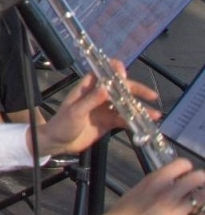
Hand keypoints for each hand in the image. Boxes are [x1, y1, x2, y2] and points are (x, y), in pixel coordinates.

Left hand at [38, 66, 159, 157]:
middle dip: (136, 91)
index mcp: (87, 88)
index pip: (103, 73)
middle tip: (151, 96)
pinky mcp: (108, 122)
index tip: (126, 75)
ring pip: (125, 105)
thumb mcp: (75, 112)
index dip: (115, 71)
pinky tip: (146, 124)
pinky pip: (124, 119)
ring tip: (155, 114)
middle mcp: (98, 95)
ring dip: (140, 108)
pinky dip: (135, 121)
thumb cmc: (63, 124)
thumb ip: (90, 100)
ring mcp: (104, 109)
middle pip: (120, 89)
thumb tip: (106, 88)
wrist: (59, 143)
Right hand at [74, 158, 204, 214]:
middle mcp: (167, 192)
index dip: (188, 169)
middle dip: (199, 183)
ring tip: (196, 207)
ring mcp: (177, 210)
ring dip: (201, 202)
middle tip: (196, 189)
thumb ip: (153, 188)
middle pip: (199, 177)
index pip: (182, 164)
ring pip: (203, 198)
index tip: (188, 174)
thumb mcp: (133, 193)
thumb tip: (165, 188)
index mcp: (153, 181)